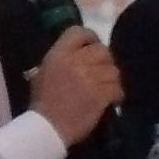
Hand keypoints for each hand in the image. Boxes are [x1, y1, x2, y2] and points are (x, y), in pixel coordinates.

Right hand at [30, 27, 122, 146]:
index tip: (92, 46)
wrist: (47, 127)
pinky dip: (117, 94)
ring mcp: (91, 78)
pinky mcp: (101, 94)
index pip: (79, 32)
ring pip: (113, 70)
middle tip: (102, 70)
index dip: (90, 37)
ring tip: (107, 87)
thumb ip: (59, 59)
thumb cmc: (42, 102)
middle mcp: (76, 61)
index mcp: (59, 54)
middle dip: (105, 60)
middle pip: (102, 50)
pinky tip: (113, 100)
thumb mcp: (42, 73)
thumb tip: (75, 54)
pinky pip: (117, 88)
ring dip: (112, 79)